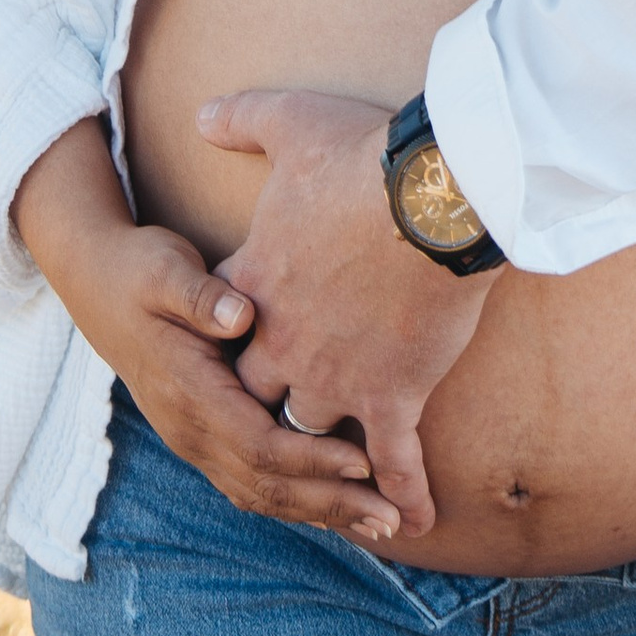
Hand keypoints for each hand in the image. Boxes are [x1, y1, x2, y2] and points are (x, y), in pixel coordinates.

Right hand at [12, 117, 400, 544]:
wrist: (98, 284)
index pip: (258, 444)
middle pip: (265, 486)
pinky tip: (337, 506)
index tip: (366, 463)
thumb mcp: (165, 271)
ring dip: (320, 512)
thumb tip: (241, 317)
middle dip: (330, 505)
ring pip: (259, 494)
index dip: (312, 459)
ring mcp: (193, 439)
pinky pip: (252, 482)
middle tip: (391, 520)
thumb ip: (202, 296)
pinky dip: (297, 499)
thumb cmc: (140, 271)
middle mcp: (189, 430)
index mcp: (188, 394)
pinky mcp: (203, 435)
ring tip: (379, 524)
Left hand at [204, 88, 500, 535]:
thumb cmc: (364, 157)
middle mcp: (284, 343)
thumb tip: (201, 113)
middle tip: (271, 427)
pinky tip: (410, 522)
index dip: (226, 334)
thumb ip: (241, 119)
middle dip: (261, 410)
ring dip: (322, 461)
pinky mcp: (391, 395)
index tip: (233, 341)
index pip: (222, 324)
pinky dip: (402, 491)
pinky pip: (392, 457)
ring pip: (312, 434)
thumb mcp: (290, 121)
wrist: (434, 195)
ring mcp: (335, 377)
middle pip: (256, 392)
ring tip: (335, 487)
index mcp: (255, 284)